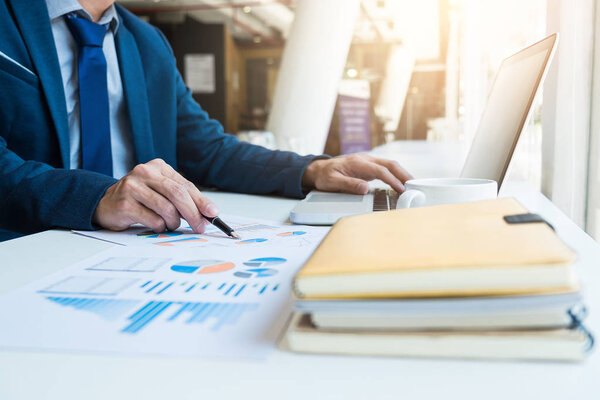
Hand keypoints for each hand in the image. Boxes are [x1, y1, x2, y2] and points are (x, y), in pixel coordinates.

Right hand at [93, 159, 217, 232]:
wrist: (105, 203)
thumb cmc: (139, 199)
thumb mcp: (161, 192)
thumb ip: (182, 199)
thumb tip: (208, 213)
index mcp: (158, 167)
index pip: (185, 185)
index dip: (201, 201)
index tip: (212, 214)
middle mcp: (145, 172)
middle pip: (177, 194)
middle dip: (193, 213)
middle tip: (200, 227)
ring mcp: (133, 186)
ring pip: (166, 208)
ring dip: (174, 222)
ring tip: (171, 225)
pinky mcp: (124, 203)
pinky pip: (153, 219)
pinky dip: (160, 227)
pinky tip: (156, 225)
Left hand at [301, 154, 412, 193]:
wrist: (319, 170)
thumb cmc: (324, 176)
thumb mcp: (332, 182)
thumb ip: (349, 185)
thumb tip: (365, 188)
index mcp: (357, 162)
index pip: (380, 170)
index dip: (392, 179)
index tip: (401, 189)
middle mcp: (365, 159)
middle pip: (389, 164)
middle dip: (403, 173)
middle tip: (414, 185)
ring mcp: (367, 162)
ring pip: (389, 165)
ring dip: (401, 173)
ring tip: (411, 184)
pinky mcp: (368, 166)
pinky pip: (385, 168)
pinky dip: (395, 174)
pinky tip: (400, 182)